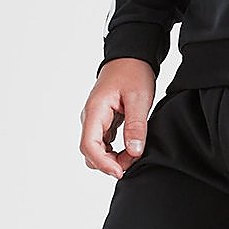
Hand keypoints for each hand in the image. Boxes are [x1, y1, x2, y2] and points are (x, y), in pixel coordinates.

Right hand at [81, 58, 157, 177]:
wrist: (130, 57)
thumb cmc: (133, 72)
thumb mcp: (139, 98)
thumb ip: (136, 126)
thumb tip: (134, 151)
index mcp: (95, 110)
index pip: (89, 145)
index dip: (103, 163)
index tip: (120, 171)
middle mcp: (90, 117)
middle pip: (90, 152)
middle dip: (109, 163)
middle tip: (133, 162)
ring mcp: (95, 120)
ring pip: (96, 150)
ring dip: (113, 158)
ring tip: (135, 154)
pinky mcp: (103, 122)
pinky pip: (103, 144)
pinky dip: (115, 152)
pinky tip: (131, 149)